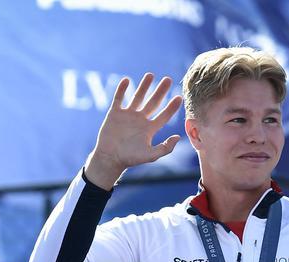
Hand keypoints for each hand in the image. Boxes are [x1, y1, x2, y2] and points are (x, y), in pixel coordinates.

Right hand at [85, 72, 181, 188]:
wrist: (110, 158)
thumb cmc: (130, 159)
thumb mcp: (150, 155)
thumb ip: (165, 148)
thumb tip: (178, 137)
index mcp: (149, 129)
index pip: (164, 115)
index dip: (172, 107)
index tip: (179, 97)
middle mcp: (140, 120)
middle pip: (153, 102)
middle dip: (160, 91)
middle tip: (168, 80)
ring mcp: (128, 115)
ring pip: (137, 97)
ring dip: (144, 86)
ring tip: (150, 75)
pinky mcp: (115, 113)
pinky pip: (119, 99)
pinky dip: (122, 89)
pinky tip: (127, 80)